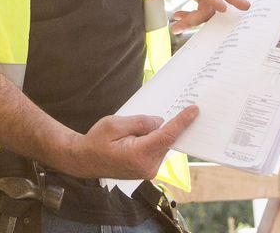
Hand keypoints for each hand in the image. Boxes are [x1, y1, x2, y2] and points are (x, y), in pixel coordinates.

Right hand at [57, 106, 197, 179]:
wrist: (85, 160)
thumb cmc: (96, 141)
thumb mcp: (114, 124)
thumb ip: (139, 122)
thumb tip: (159, 121)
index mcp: (138, 155)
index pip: (167, 136)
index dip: (182, 122)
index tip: (194, 111)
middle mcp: (147, 167)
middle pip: (166, 141)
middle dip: (169, 125)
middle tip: (174, 108)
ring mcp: (148, 171)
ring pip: (162, 145)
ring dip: (158, 134)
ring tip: (141, 126)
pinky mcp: (147, 170)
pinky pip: (157, 151)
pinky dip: (155, 140)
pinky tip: (143, 134)